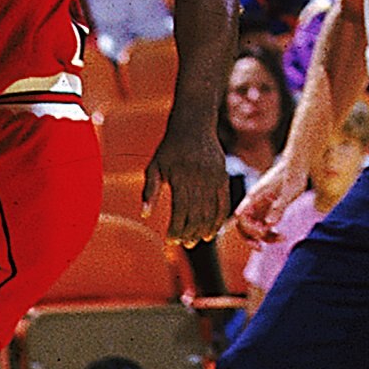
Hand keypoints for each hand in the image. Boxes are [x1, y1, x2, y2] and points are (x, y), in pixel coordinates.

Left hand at [143, 119, 233, 247]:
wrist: (194, 124)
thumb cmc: (169, 148)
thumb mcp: (154, 166)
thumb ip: (150, 191)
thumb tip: (144, 216)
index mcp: (181, 178)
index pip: (181, 212)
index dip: (176, 230)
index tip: (170, 241)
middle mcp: (200, 178)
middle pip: (198, 214)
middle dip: (191, 233)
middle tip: (184, 244)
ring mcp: (214, 177)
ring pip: (212, 211)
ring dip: (205, 229)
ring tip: (197, 240)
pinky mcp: (223, 175)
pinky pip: (224, 202)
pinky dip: (220, 218)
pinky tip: (214, 230)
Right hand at [229, 147, 309, 247]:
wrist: (298, 162)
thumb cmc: (293, 173)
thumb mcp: (289, 191)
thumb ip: (279, 207)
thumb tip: (268, 224)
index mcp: (254, 197)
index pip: (241, 218)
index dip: (248, 229)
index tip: (263, 232)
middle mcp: (255, 202)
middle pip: (244, 226)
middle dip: (251, 238)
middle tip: (261, 248)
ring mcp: (261, 205)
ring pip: (256, 227)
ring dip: (264, 237)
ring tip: (281, 238)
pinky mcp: (269, 207)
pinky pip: (265, 225)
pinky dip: (271, 232)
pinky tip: (282, 236)